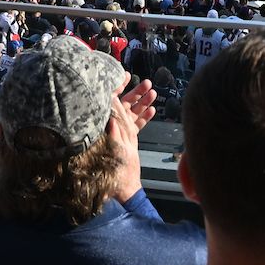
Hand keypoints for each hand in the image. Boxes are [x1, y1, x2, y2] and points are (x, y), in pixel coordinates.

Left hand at [106, 78, 157, 201]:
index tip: (124, 76)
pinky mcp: (130, 139)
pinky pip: (137, 125)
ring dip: (143, 102)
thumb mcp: (117, 151)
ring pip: (133, 112)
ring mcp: (123, 133)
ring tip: (153, 92)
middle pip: (125, 104)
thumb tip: (111, 118)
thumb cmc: (117, 172)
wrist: (125, 187)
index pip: (113, 102)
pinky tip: (152, 110)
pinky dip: (144, 117)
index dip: (117, 87)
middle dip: (136, 92)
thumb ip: (115, 135)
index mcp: (111, 126)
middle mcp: (115, 127)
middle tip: (147, 82)